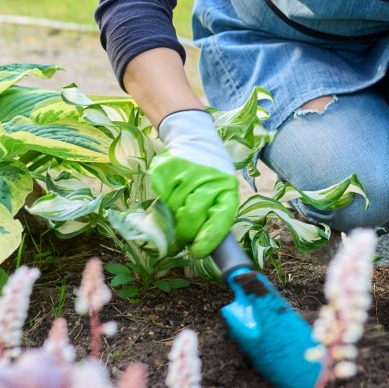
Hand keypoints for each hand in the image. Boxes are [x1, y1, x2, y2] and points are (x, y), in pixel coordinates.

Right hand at [152, 110, 238, 256]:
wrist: (193, 136)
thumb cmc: (211, 170)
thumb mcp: (222, 187)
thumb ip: (215, 212)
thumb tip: (204, 244)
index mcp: (226, 186)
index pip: (221, 218)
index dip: (209, 238)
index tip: (198, 251)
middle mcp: (207, 179)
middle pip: (191, 218)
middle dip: (186, 233)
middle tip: (182, 238)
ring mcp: (184, 173)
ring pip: (174, 210)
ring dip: (174, 215)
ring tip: (180, 203)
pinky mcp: (165, 170)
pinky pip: (162, 197)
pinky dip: (166, 199)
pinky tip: (173, 188)